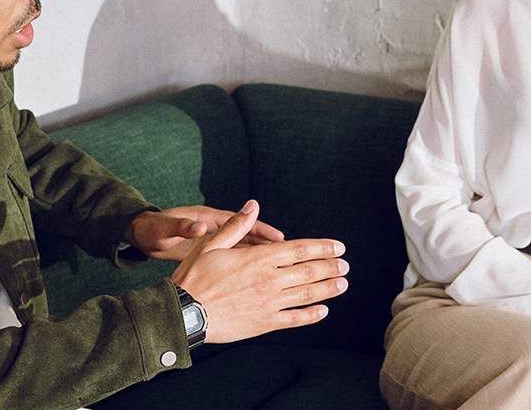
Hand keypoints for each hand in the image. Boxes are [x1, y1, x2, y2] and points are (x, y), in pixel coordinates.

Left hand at [123, 202, 283, 261]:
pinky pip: (233, 261)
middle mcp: (215, 230)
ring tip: (283, 269)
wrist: (144, 237)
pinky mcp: (210, 255)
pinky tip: (260, 279)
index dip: (261, 230)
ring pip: (244, 250)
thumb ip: (184, 226)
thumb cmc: (155, 230)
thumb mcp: (168, 228)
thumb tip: (200, 226)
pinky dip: (247, 267)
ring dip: (261, 258)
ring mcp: (213, 243)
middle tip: (293, 255)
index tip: (280, 238)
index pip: (240, 223)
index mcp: (208, 220)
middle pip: (248, 237)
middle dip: (269, 245)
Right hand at [171, 200, 348, 343]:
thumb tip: (252, 206)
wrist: (184, 313)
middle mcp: (268, 280)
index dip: (322, 247)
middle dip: (330, 267)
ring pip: (306, 294)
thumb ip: (236, 226)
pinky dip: (311, 315)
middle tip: (346, 265)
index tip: (338, 247)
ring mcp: (268, 303)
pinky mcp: (264, 323)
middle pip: (308, 271)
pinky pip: (294, 318)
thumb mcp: (211, 245)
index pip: (299, 249)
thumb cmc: (194, 277)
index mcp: (257, 258)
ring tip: (343, 284)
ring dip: (327, 288)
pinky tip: (323, 311)